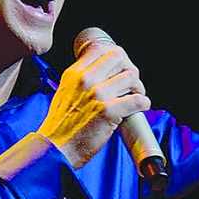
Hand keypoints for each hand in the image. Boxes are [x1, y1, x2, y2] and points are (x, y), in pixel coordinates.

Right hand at [37, 42, 149, 167]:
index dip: (117, 56)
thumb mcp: (65, 92)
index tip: (121, 68)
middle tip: (131, 84)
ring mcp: (97, 94)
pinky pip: (138, 100)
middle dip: (130, 69)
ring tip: (135, 97)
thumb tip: (105, 74)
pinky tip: (140, 107)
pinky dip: (143, 103)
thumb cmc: (60, 126)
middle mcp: (85, 80)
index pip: (101, 49)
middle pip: (119, 57)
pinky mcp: (108, 111)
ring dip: (138, 88)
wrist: (54, 149)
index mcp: (74, 73)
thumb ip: (81, 80)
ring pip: (131, 77)